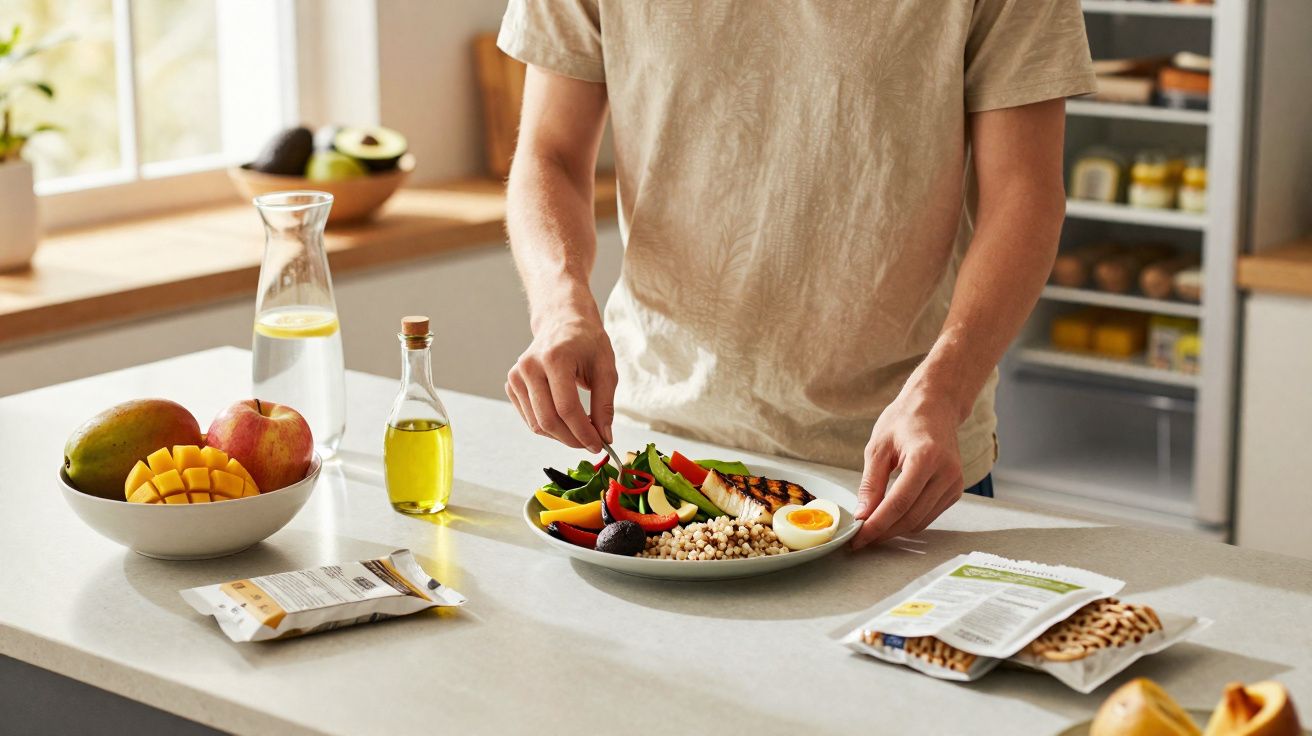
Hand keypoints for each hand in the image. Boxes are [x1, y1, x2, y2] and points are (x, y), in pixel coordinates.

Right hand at [506, 309, 616, 452]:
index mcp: (555, 358)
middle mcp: (530, 366)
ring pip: (537, 424)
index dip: (583, 432)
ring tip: (581, 431)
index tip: (599, 445)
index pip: (567, 408)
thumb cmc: (586, 342)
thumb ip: (605, 404)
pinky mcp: (512, 384)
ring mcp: (516, 376)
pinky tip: (566, 421)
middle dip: (572, 439)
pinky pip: (530, 418)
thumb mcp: (606, 368)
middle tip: (591, 444)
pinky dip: (549, 427)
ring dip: (561, 436)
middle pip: (548, 420)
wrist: (561, 321)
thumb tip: (604, 436)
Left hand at [851, 389, 964, 548]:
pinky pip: (929, 515)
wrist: (936, 407)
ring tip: (872, 529)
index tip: (857, 538)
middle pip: (910, 516)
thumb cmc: (904, 420)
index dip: (876, 525)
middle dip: (883, 532)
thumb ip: (870, 484)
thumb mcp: (878, 447)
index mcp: (926, 457)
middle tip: (860, 539)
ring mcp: (955, 483)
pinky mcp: (956, 490)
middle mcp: (946, 472)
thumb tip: (863, 515)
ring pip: (920, 521)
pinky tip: (891, 518)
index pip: (898, 503)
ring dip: (895, 530)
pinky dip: (909, 521)